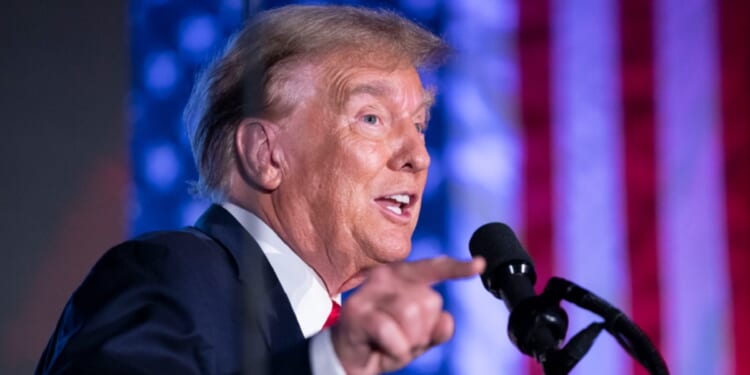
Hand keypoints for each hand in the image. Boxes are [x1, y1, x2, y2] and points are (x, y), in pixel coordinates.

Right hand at [330, 256, 484, 374]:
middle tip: (402, 339)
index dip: (456, 268)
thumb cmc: (383, 343)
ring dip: (408, 342)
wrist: (348, 360)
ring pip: (412, 314)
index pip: (433, 268)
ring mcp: (369, 293)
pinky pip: (394, 334)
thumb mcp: (417, 338)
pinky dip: (395, 350)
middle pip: (429, 300)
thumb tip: (447, 321)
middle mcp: (385, 277)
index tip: (479, 265)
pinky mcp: (357, 313)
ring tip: (392, 344)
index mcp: (402, 277)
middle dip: (423, 330)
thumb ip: (435, 328)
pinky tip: (382, 348)